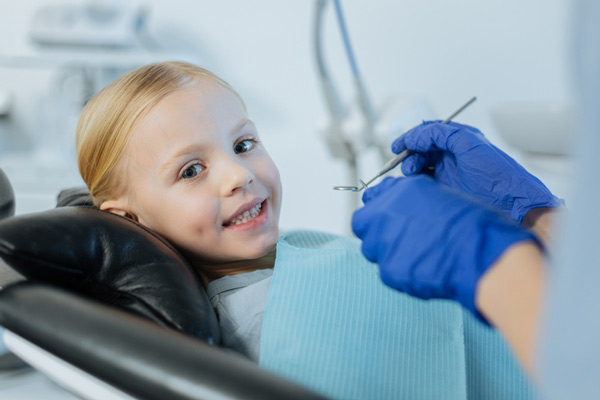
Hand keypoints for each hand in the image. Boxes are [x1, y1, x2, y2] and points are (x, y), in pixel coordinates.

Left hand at [351, 175, 540, 320]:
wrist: (483, 254)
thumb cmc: (471, 225)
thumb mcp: (438, 198)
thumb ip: (410, 200)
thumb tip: (394, 207)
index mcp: (400, 191)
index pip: (371, 199)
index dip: (378, 211)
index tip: (386, 219)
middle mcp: (385, 213)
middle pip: (362, 225)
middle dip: (375, 231)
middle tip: (397, 239)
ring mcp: (384, 243)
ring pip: (372, 250)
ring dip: (388, 252)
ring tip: (417, 255)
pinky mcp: (389, 270)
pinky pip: (387, 272)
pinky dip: (401, 272)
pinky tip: (423, 269)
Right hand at [392, 121, 563, 222]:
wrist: (511, 204)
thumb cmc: (495, 173)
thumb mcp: (468, 143)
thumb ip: (441, 133)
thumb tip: (416, 136)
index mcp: (459, 139)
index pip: (429, 132)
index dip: (412, 137)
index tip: (399, 146)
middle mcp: (453, 154)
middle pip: (422, 148)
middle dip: (410, 153)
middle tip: (404, 163)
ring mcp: (449, 172)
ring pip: (421, 164)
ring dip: (412, 166)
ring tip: (411, 172)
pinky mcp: (447, 189)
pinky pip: (425, 181)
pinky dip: (417, 180)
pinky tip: (416, 182)